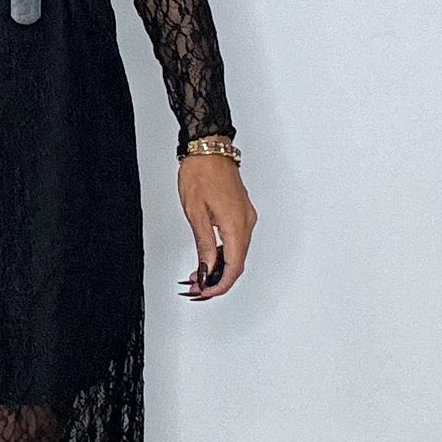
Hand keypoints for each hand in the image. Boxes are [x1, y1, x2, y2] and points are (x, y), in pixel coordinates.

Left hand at [177, 148, 254, 298]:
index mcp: (236, 224)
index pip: (233, 266)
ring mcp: (246, 217)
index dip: (220, 285)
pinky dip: (223, 253)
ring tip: (198, 275)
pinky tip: (209, 258)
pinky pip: (236, 240)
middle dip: (218, 280)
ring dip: (220, 267)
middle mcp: (246, 223)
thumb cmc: (201, 172)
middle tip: (197, 288)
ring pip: (237, 252)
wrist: (208, 147)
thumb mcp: (195, 213)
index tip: (205, 293)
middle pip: (237, 262)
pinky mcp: (241, 212)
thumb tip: (206, 268)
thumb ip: (203, 244)